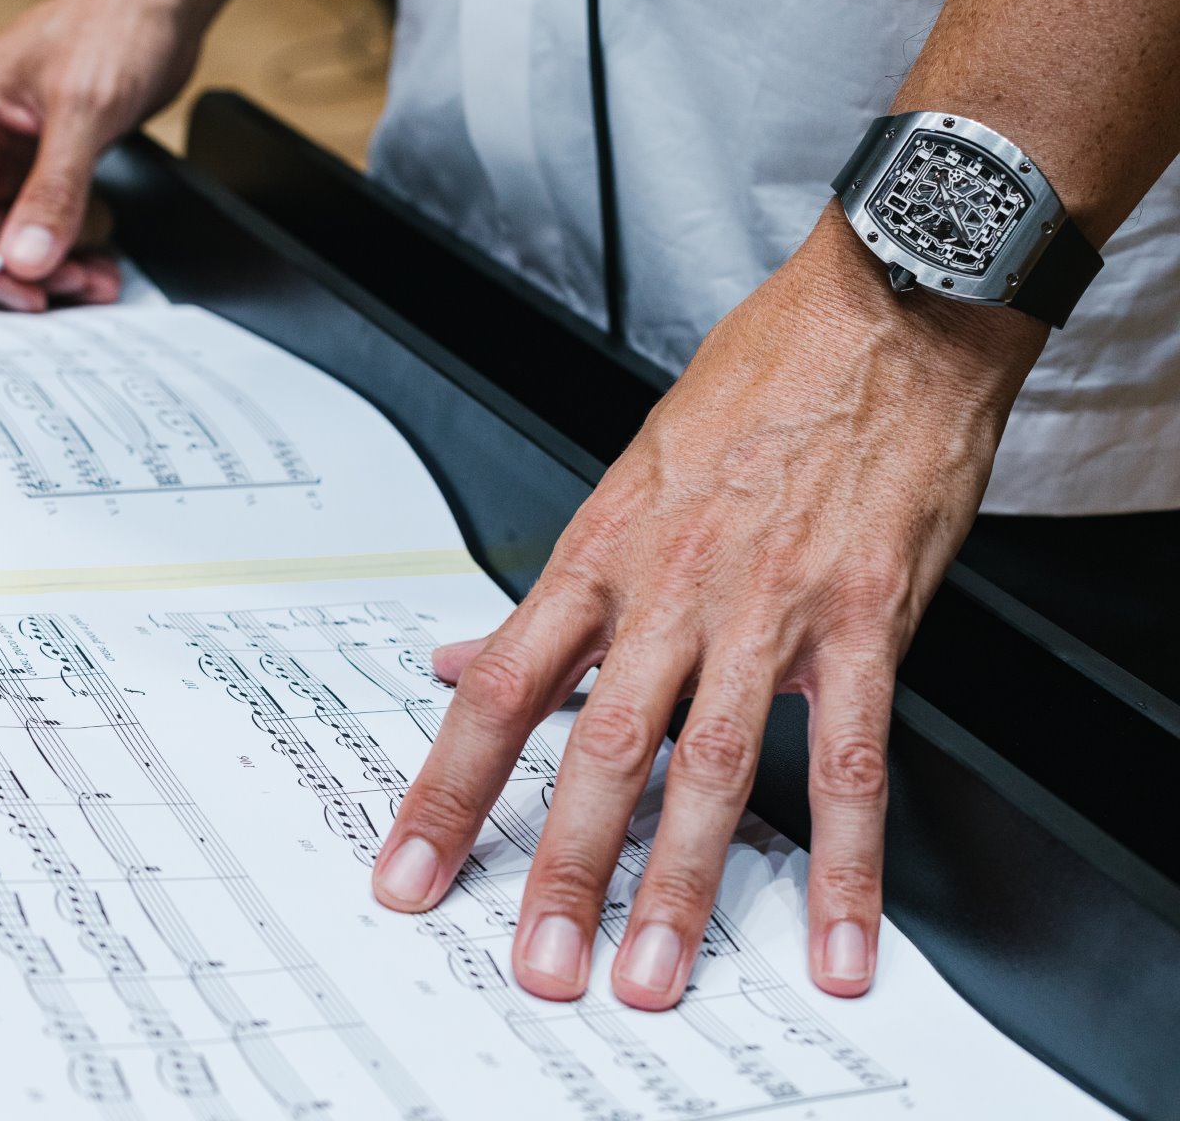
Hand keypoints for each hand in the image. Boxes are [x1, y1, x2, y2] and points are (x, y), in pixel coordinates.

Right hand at [0, 0, 243, 310]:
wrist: (163, 2)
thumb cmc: (113, 23)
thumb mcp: (83, 108)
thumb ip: (53, 189)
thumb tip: (24, 258)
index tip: (15, 286)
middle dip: (11, 271)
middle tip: (61, 288)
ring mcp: (9, 164)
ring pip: (8, 246)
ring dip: (49, 272)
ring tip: (94, 277)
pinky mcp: (45, 176)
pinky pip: (44, 235)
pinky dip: (72, 256)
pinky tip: (101, 265)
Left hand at [371, 208, 1046, 1008]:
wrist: (882, 316)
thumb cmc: (754, 387)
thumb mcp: (626, 476)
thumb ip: (549, 594)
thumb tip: (454, 657)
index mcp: (599, 555)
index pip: (498, 690)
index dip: (447, 791)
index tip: (409, 871)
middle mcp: (670, 589)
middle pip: (595, 746)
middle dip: (562, 867)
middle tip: (538, 963)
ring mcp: (770, 608)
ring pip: (709, 765)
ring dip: (679, 883)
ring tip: (652, 974)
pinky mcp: (867, 621)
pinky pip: (852, 761)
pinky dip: (846, 863)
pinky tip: (833, 938)